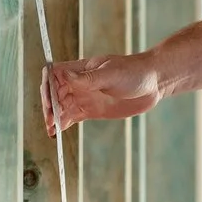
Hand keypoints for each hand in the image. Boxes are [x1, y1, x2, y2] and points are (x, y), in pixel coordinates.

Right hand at [43, 52, 161, 135]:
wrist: (154, 83)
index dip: (48, 85)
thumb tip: (63, 74)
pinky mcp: (91, 110)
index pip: (55, 74)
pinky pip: (71, 117)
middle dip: (49, 105)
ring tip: (51, 128)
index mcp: (81, 69)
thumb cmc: (134, 72)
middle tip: (50, 118)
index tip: (49, 99)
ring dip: (53, 117)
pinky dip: (62, 124)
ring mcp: (84, 97)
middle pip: (54, 93)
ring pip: (61, 107)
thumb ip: (88, 78)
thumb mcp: (111, 74)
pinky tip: (55, 132)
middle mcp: (79, 83)